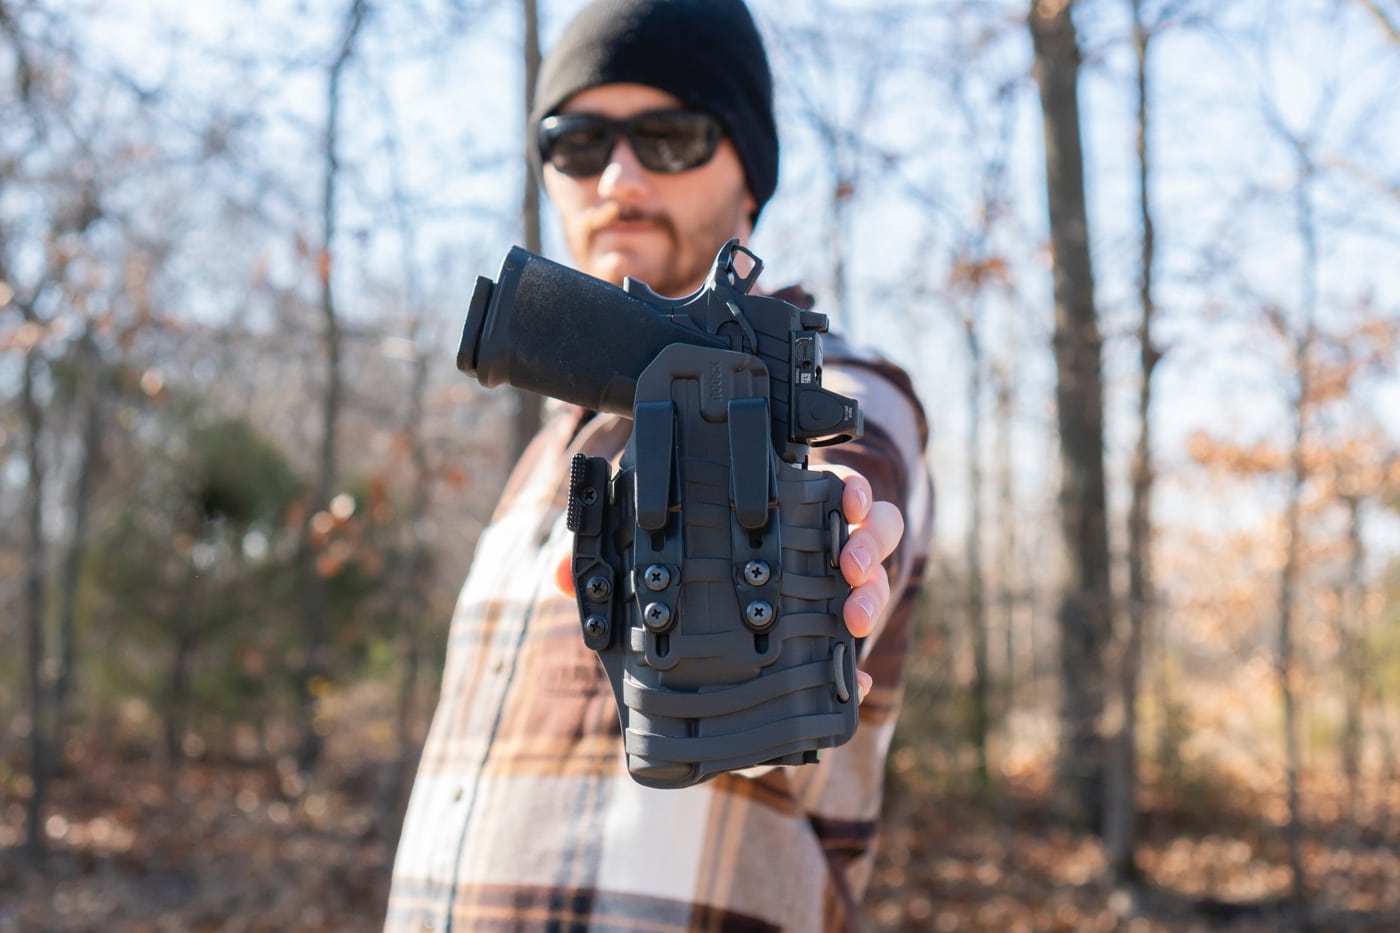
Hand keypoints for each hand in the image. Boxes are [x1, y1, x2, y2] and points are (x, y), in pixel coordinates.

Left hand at [553, 469, 904, 704]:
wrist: (724, 638)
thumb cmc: (699, 564)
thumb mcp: (662, 551)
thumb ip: (617, 557)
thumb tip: (559, 577)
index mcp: (788, 511)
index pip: (831, 491)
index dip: (849, 494)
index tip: (847, 501)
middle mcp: (821, 548)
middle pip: (871, 534)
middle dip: (867, 548)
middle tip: (848, 567)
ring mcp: (833, 594)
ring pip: (875, 584)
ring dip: (872, 597)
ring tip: (853, 618)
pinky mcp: (833, 643)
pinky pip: (861, 654)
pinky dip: (862, 670)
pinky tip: (859, 686)